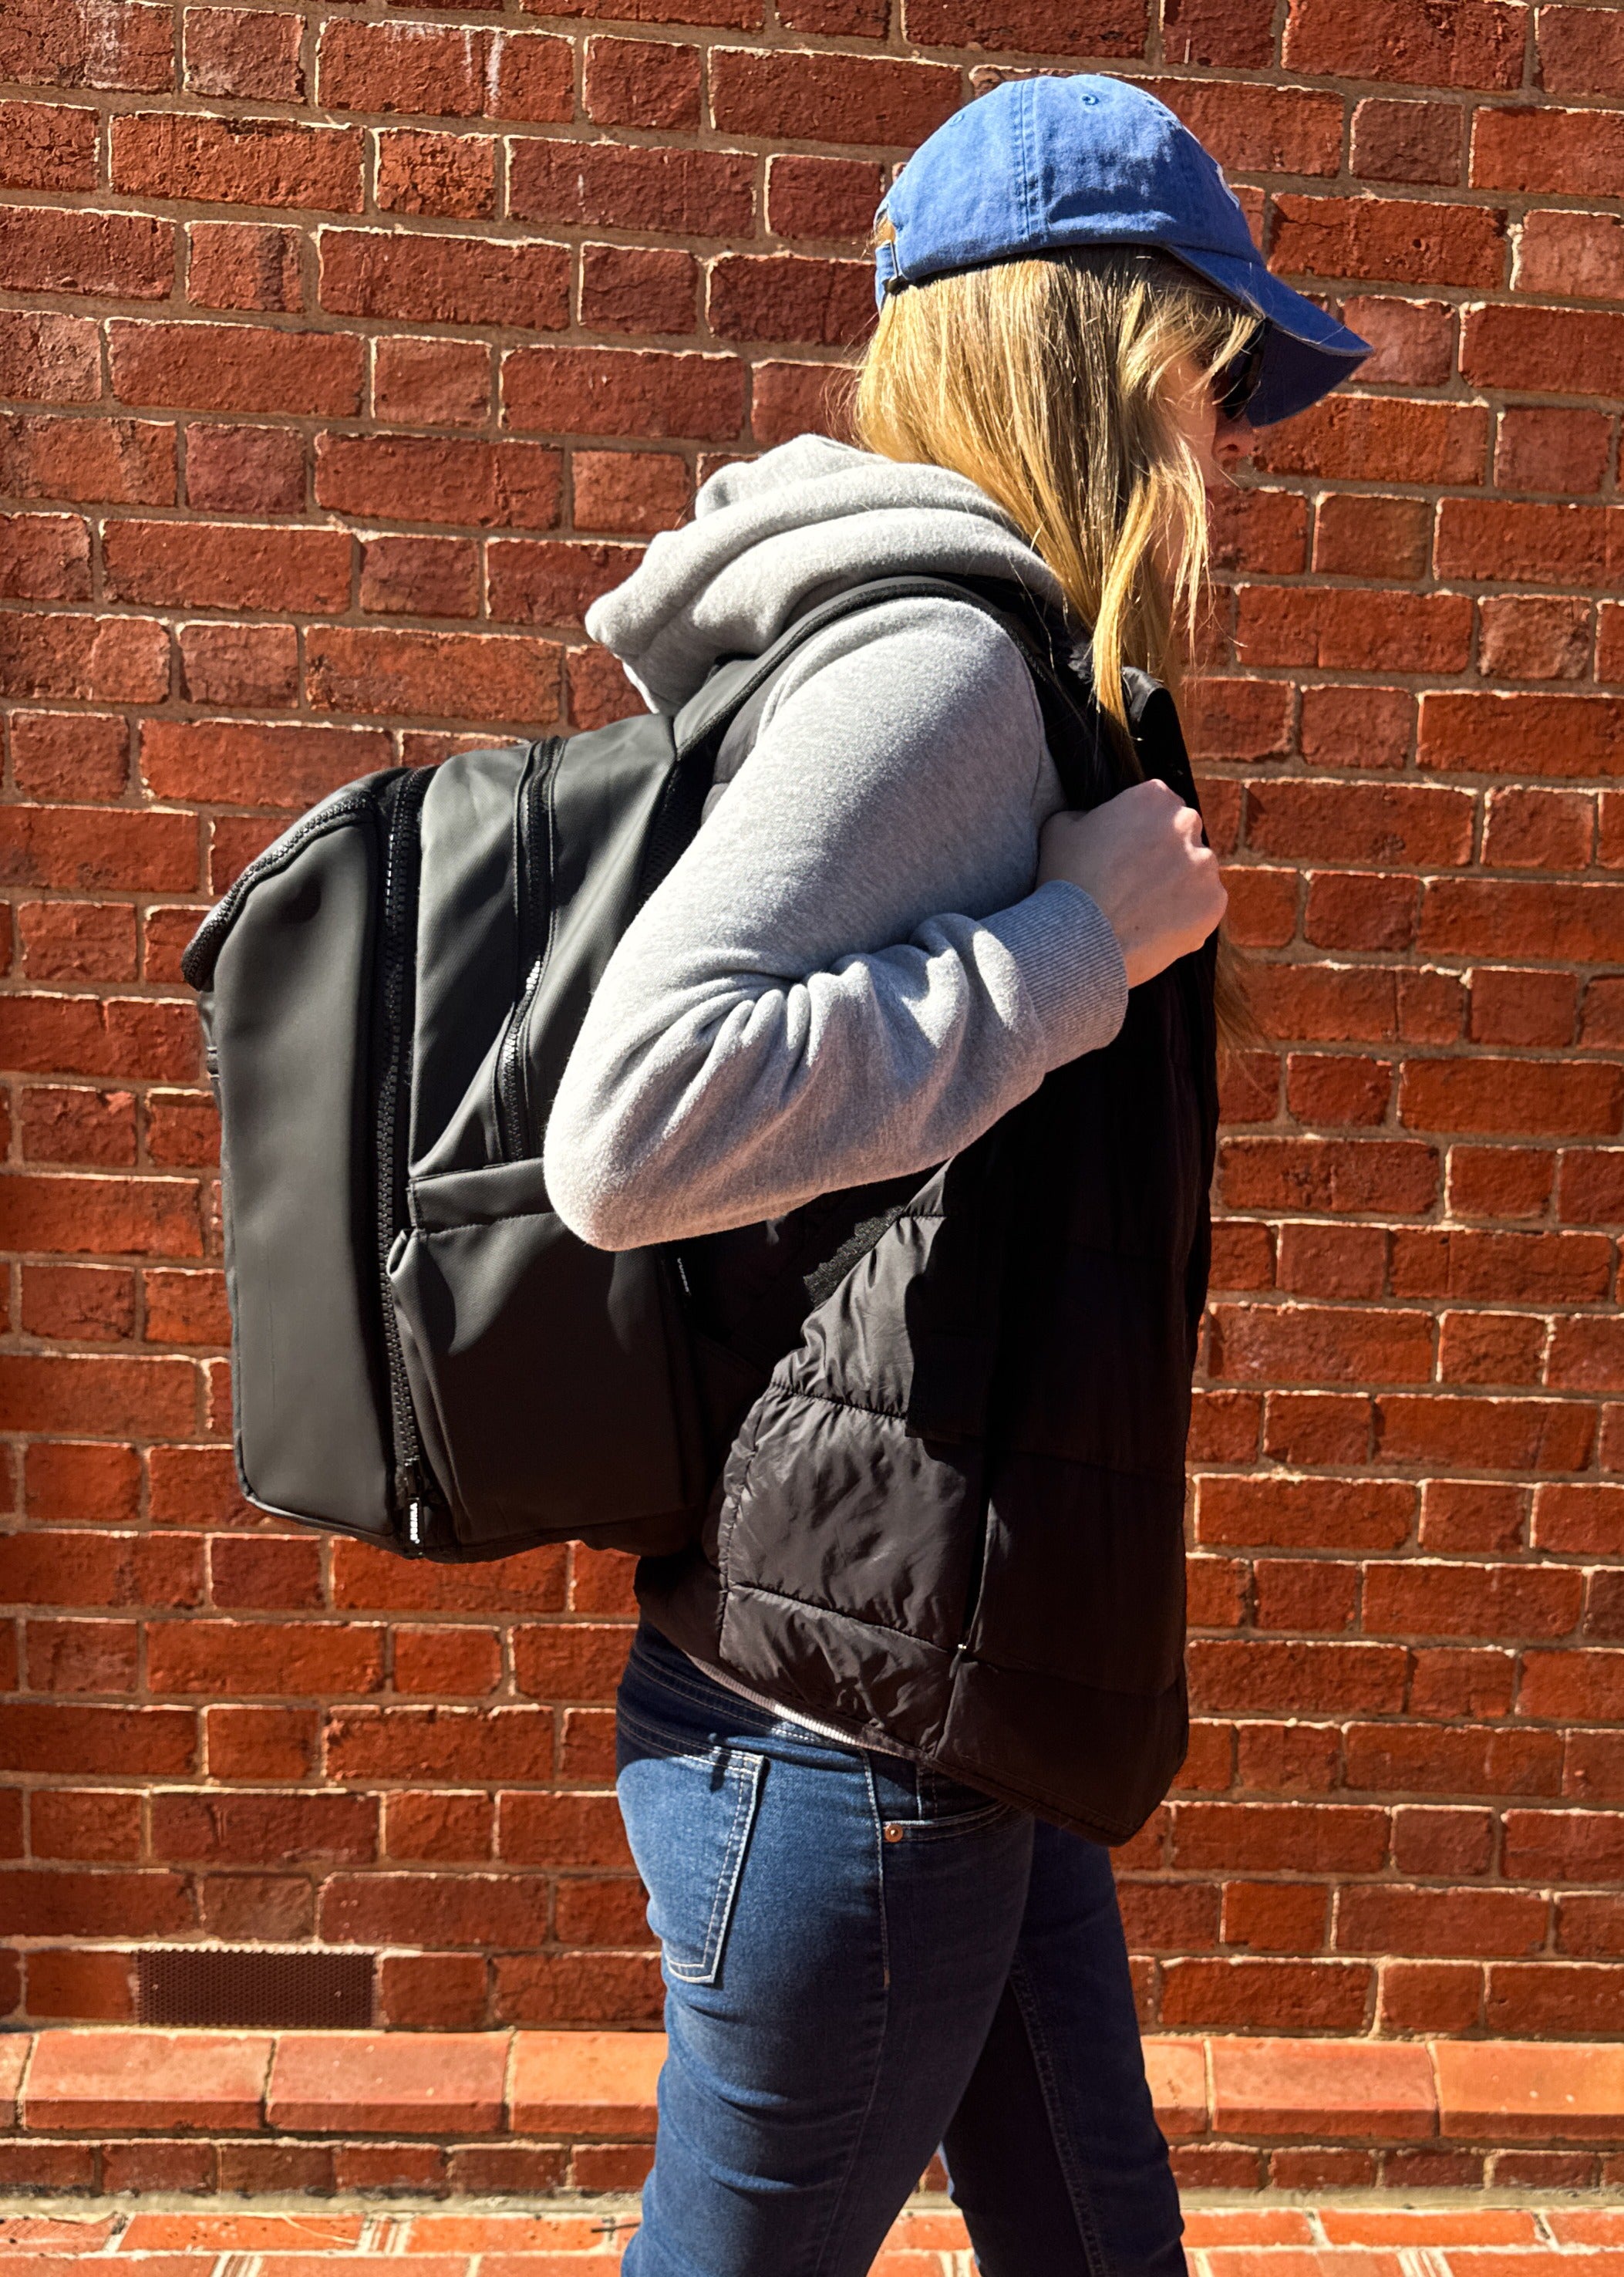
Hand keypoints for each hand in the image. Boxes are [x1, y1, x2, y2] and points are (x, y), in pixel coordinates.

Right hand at [1038, 777, 1226, 988]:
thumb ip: (1087, 814)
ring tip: (1144, 911)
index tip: (1127, 852)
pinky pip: (1204, 906)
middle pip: (1183, 836)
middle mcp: (1187, 823)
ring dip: (1178, 885)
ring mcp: (1205, 864)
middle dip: (1165, 854)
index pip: (1158, 806)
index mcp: (1153, 797)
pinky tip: (1155, 927)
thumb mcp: (1060, 828)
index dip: (1141, 831)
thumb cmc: (1066, 880)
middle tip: (1137, 882)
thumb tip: (1095, 821)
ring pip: (1196, 872)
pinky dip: (1187, 917)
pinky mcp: (1214, 902)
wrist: (1080, 939)